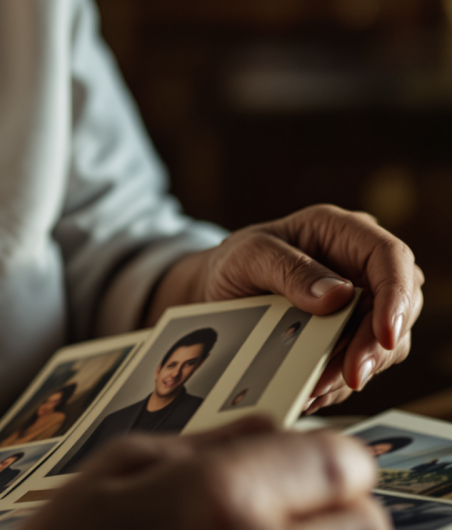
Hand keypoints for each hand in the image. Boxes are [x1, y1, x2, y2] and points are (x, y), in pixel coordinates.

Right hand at [23, 418, 386, 529]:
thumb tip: (273, 428)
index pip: (340, 466)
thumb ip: (203, 446)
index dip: (329, 460)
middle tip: (291, 507)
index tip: (316, 465)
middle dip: (340, 510)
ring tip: (264, 529)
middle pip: (368, 527)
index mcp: (221, 499)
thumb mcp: (118, 468)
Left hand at [147, 205, 424, 408]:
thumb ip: (288, 269)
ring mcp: (361, 302)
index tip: (385, 335)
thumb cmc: (236, 261)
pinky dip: (341, 380)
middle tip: (351, 375)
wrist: (219, 290)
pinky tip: (312, 387)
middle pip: (399, 307)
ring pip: (386, 343)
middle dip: (376, 346)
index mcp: (342, 231)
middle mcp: (360, 265)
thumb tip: (337, 295)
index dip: (396, 296)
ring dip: (356, 368)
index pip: (391, 258)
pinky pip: (362, 364)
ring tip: (315, 384)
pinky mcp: (352, 334)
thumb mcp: (249, 255)